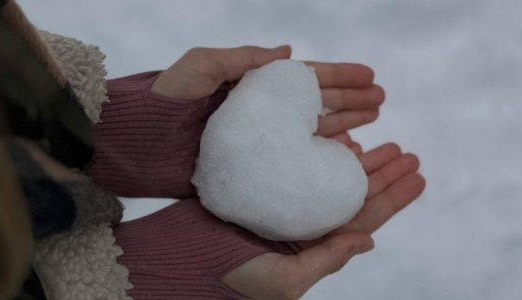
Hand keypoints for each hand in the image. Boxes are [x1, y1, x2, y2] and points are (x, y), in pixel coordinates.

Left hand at [151, 46, 384, 137]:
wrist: (140, 144)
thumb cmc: (166, 100)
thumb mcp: (202, 66)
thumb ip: (244, 59)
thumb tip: (287, 52)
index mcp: (252, 83)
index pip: (305, 78)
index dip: (340, 77)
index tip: (370, 77)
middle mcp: (260, 111)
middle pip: (316, 104)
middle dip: (350, 101)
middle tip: (381, 102)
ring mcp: (259, 138)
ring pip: (311, 130)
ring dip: (343, 126)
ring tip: (373, 125)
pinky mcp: (253, 164)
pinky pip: (296, 157)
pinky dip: (320, 155)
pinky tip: (343, 155)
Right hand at [222, 141, 425, 298]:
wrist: (185, 259)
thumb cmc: (234, 278)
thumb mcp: (286, 281)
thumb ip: (328, 259)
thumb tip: (368, 241)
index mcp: (316, 249)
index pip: (364, 220)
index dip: (394, 198)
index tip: (418, 176)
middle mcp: (306, 226)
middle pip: (354, 195)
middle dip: (383, 173)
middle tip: (407, 151)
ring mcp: (287, 206)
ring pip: (332, 179)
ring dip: (358, 160)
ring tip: (382, 140)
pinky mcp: (266, 189)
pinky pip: (302, 167)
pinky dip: (321, 152)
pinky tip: (339, 138)